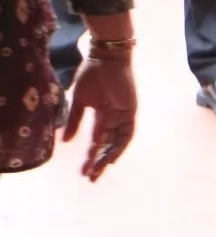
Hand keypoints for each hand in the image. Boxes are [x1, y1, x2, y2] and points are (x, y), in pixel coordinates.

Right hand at [63, 57, 136, 181]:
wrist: (104, 58)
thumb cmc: (91, 75)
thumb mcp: (79, 101)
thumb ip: (74, 121)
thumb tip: (65, 141)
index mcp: (102, 115)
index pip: (98, 140)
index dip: (92, 156)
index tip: (83, 172)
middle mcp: (114, 118)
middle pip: (108, 145)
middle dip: (100, 161)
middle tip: (91, 178)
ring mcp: (123, 115)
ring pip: (117, 142)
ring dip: (108, 157)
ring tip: (98, 172)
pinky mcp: (130, 110)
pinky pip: (127, 132)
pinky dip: (120, 145)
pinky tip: (112, 158)